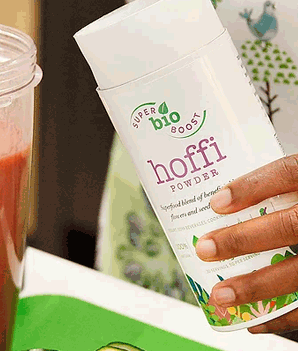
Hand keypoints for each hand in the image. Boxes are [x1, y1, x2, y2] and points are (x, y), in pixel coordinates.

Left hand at [195, 155, 297, 333]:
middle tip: (205, 249)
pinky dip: (283, 316)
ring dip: (257, 286)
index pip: (286, 173)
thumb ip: (272, 189)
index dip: (251, 187)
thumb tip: (218, 204)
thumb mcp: (294, 184)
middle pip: (290, 225)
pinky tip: (254, 321)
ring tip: (220, 295)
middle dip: (243, 239)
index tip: (216, 203)